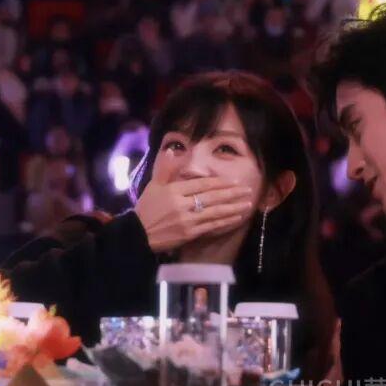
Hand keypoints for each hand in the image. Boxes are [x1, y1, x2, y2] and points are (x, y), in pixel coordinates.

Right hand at [134, 176, 254, 251]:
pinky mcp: (190, 234)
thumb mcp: (153, 186)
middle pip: (212, 197)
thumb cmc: (146, 209)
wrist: (138, 234)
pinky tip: (236, 217)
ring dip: (233, 207)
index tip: (234, 180)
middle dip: (232, 193)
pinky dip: (225, 221)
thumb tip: (170, 150)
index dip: (219, 182)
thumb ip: (165, 169)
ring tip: (247, 203)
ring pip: (215, 212)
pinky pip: (211, 226)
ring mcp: (187, 220)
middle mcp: (182, 204)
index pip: (202, 184)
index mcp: (174, 190)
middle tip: (247, 189)